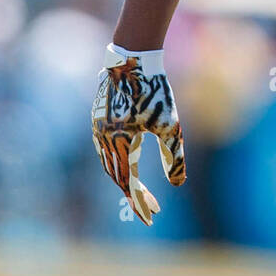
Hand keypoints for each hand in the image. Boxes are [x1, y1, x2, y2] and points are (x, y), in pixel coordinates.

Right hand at [91, 44, 185, 224]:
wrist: (132, 58)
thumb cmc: (154, 91)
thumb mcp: (170, 124)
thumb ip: (173, 155)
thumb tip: (179, 184)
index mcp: (119, 143)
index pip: (128, 183)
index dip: (140, 202)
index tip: (153, 217)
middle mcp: (102, 139)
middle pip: (116, 177)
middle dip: (133, 196)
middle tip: (151, 209)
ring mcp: (97, 128)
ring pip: (108, 164)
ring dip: (123, 180)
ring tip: (139, 192)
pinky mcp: (97, 119)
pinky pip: (103, 148)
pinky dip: (115, 162)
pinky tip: (128, 164)